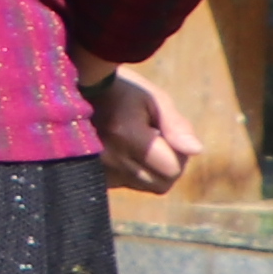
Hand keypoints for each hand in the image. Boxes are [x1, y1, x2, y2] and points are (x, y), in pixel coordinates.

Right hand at [87, 67, 194, 194]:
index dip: (179, 153)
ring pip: (144, 185)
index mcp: (128, 135)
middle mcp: (111, 157)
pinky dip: (131, 172)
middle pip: (161, 184)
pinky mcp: (92, 173)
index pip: (173, 168)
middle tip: (158, 141)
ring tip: (139, 145)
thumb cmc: (122, 89)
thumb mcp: (154, 99)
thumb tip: (196, 151)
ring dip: (150, 169)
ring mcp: (98, 168)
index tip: (165, 133)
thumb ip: (176, 126)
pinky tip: (123, 151)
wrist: (75, 88)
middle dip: (168, 165)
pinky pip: (125, 184)